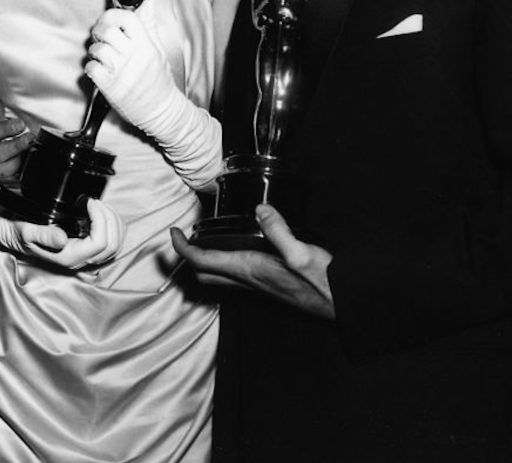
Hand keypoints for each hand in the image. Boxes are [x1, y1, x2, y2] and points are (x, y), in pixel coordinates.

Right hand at [23, 199, 125, 269]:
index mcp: (67, 258)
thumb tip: (62, 239)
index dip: (101, 219)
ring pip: (115, 244)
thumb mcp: (25, 231)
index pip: (100, 244)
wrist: (11, 234)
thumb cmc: (18, 232)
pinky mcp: (87, 248)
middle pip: (112, 245)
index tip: (89, 201)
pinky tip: (100, 212)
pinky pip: (111, 240)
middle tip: (94, 201)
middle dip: (109, 218)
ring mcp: (85, 255)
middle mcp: (79, 260)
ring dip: (113, 221)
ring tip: (98, 205)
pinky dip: (112, 224)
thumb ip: (43, 235)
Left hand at [85, 7, 169, 128]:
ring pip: (97, 49)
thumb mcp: (158, 50)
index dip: (113, 15)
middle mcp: (133, 57)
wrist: (160, 110)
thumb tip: (147, 3)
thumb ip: (148, 26)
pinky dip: (91, 67)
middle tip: (100, 36)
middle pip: (108, 31)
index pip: (127, 18)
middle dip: (99, 30)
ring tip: (101, 55)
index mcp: (146, 45)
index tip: (109, 19)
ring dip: (95, 50)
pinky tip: (99, 69)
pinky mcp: (109, 87)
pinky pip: (91, 68)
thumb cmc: (159, 81)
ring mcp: (120, 72)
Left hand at [172, 204, 335, 318]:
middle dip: (188, 257)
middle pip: (203, 274)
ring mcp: (254, 285)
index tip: (173, 233)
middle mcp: (246, 280)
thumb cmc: (321, 281)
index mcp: (249, 269)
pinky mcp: (264, 285)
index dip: (183, 249)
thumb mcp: (301, 252)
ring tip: (202, 238)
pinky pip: (231, 276)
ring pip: (216, 277)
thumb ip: (280, 231)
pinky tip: (232, 248)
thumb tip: (261, 209)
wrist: (337, 302)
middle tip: (184, 236)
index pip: (203, 262)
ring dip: (202, 261)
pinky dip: (220, 263)